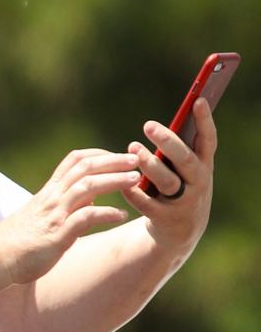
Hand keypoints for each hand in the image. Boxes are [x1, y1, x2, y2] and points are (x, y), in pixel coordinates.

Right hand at [0, 148, 138, 283]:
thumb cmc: (18, 241)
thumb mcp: (43, 216)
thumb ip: (67, 205)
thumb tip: (91, 198)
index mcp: (48, 192)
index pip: (74, 160)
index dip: (98, 154)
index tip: (118, 155)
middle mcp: (52, 198)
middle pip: (84, 167)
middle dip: (113, 161)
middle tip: (136, 159)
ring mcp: (54, 215)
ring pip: (87, 186)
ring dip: (114, 180)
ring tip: (136, 179)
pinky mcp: (57, 235)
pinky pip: (86, 218)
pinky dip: (107, 213)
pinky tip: (122, 216)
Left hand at [123, 97, 215, 252]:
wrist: (180, 231)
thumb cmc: (179, 186)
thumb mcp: (184, 168)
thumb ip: (177, 148)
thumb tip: (158, 122)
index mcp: (203, 165)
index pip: (207, 140)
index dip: (205, 121)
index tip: (198, 100)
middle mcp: (198, 182)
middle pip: (185, 160)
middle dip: (168, 142)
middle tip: (148, 125)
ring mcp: (183, 201)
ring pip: (167, 181)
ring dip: (149, 165)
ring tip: (133, 148)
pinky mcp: (165, 219)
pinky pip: (147, 204)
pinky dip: (134, 192)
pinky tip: (122, 182)